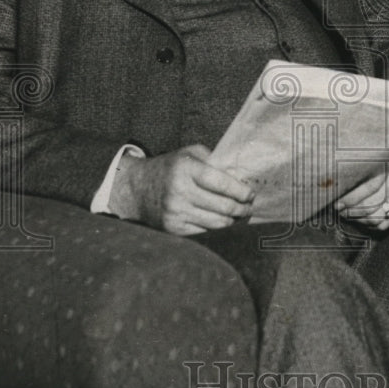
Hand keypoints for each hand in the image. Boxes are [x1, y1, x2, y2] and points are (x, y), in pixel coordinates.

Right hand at [109, 144, 254, 234]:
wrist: (138, 188)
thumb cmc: (171, 168)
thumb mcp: (189, 155)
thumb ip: (214, 162)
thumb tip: (240, 178)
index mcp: (186, 168)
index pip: (222, 183)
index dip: (241, 191)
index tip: (250, 194)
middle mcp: (180, 191)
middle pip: (224, 206)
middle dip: (242, 208)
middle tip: (249, 207)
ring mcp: (176, 212)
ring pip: (218, 223)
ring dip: (233, 221)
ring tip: (240, 216)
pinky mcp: (173, 228)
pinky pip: (205, 232)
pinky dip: (217, 229)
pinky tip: (223, 222)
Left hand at [333, 163, 388, 230]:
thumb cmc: (377, 156)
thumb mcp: (367, 157)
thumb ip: (354, 171)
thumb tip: (335, 188)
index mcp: (388, 163)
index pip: (369, 187)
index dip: (351, 199)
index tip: (338, 204)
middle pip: (374, 204)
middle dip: (353, 211)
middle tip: (341, 211)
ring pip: (379, 216)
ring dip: (360, 220)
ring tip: (348, 215)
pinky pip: (388, 222)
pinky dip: (372, 225)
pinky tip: (361, 220)